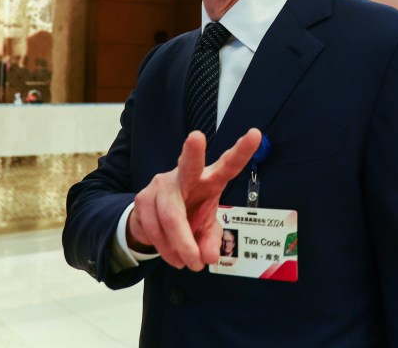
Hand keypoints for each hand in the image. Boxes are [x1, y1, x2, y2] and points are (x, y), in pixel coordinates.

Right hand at [126, 128, 260, 269]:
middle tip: (197, 138)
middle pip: (189, 165)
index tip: (255, 134)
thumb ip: (211, 241)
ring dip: (180, 246)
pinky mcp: (142, 198)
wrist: (154, 221)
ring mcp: (161, 184)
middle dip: (193, 152)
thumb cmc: (190, 215)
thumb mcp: (206, 229)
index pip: (229, 164)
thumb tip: (208, 257)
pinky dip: (166, 249)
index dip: (242, 151)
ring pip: (171, 216)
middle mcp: (185, 175)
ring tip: (189, 263)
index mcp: (210, 178)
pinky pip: (154, 228)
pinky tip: (173, 257)